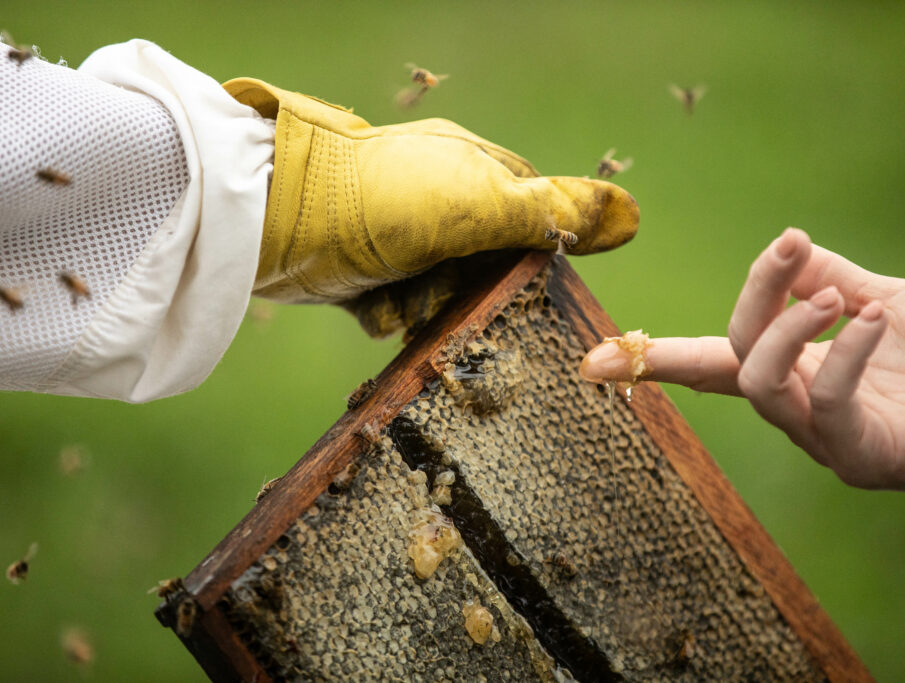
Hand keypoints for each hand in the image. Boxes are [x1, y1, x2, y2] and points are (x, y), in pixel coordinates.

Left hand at [223, 78, 638, 334]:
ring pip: (447, 294)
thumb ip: (550, 213)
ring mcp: (403, 235)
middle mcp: (442, 198)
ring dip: (426, 306)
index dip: (532, 252)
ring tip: (397, 292)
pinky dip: (392, 314)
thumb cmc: (381, 202)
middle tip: (444, 285)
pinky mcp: (369, 271)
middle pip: (490, 264)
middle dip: (468, 288)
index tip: (520, 278)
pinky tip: (373, 303)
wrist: (274, 222)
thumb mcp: (476, 203)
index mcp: (474, 167)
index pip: (534, 213)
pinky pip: (405, 309)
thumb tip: (630, 217)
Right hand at [590, 228, 904, 495]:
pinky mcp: (857, 457)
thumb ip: (830, 280)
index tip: (593, 359)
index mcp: (795, 369)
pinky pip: (824, 402)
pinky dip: (845, 352)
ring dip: (789, 328)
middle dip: (756, 296)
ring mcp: (822, 436)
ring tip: (839, 298)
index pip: (711, 360)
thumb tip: (786, 252)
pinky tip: (877, 319)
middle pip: (735, 351)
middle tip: (794, 248)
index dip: (652, 356)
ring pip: (760, 382)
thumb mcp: (887, 298)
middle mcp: (795, 406)